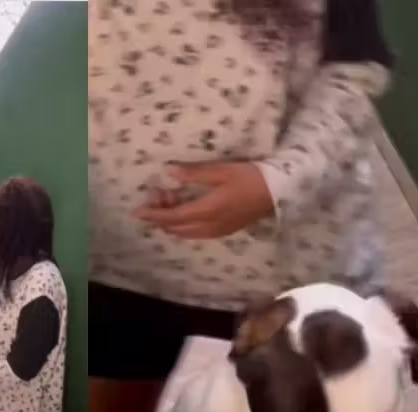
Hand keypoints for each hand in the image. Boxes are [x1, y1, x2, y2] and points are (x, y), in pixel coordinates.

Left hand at [134, 161, 274, 238]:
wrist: (280, 191)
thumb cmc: (251, 176)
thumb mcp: (221, 170)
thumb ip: (194, 174)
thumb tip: (169, 173)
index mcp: (207, 210)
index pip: (173, 216)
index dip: (153, 214)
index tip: (137, 211)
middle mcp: (210, 225)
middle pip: (176, 228)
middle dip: (161, 216)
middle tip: (156, 197)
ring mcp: (218, 231)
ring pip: (186, 233)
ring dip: (172, 222)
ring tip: (169, 203)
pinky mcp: (225, 231)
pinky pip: (197, 234)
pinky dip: (184, 226)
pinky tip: (184, 215)